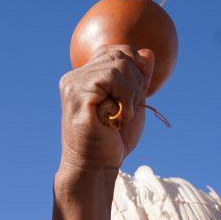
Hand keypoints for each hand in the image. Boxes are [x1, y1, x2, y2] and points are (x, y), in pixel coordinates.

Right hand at [58, 45, 153, 171]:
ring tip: (123, 115)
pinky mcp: (77, 94)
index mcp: (84, 78)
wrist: (96, 168)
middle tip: (128, 109)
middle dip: (135, 80)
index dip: (134, 69)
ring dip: (132, 91)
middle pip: (120, 53)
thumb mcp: (132, 104)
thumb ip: (138, 79)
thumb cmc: (112, 141)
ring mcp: (73, 85)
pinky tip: (120, 117)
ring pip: (118, 63)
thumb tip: (147, 52)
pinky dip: (126, 96)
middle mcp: (74, 78)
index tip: (134, 98)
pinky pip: (112, 76)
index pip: (116, 51)